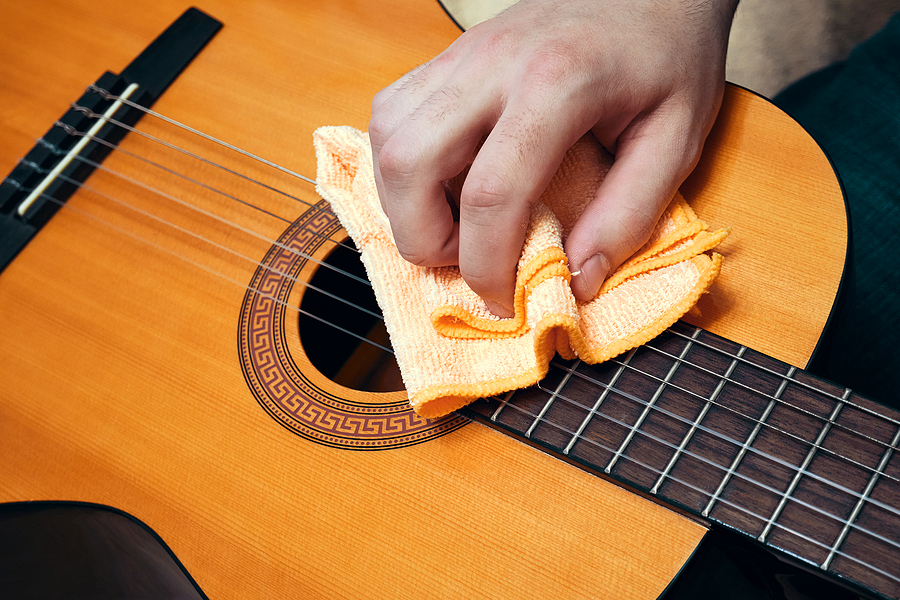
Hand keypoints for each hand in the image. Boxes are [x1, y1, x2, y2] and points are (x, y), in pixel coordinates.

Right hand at [369, 0, 736, 315]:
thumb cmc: (667, 56)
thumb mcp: (676, 138)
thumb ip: (629, 215)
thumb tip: (578, 280)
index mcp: (556, 85)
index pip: (492, 192)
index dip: (486, 265)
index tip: (503, 300)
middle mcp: (492, 64)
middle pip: (409, 161)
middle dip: (422, 236)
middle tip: (465, 257)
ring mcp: (461, 54)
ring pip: (386, 136)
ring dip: (404, 200)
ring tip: (454, 222)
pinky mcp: (448, 56)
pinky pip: (392, 113)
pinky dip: (402, 163)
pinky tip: (444, 180)